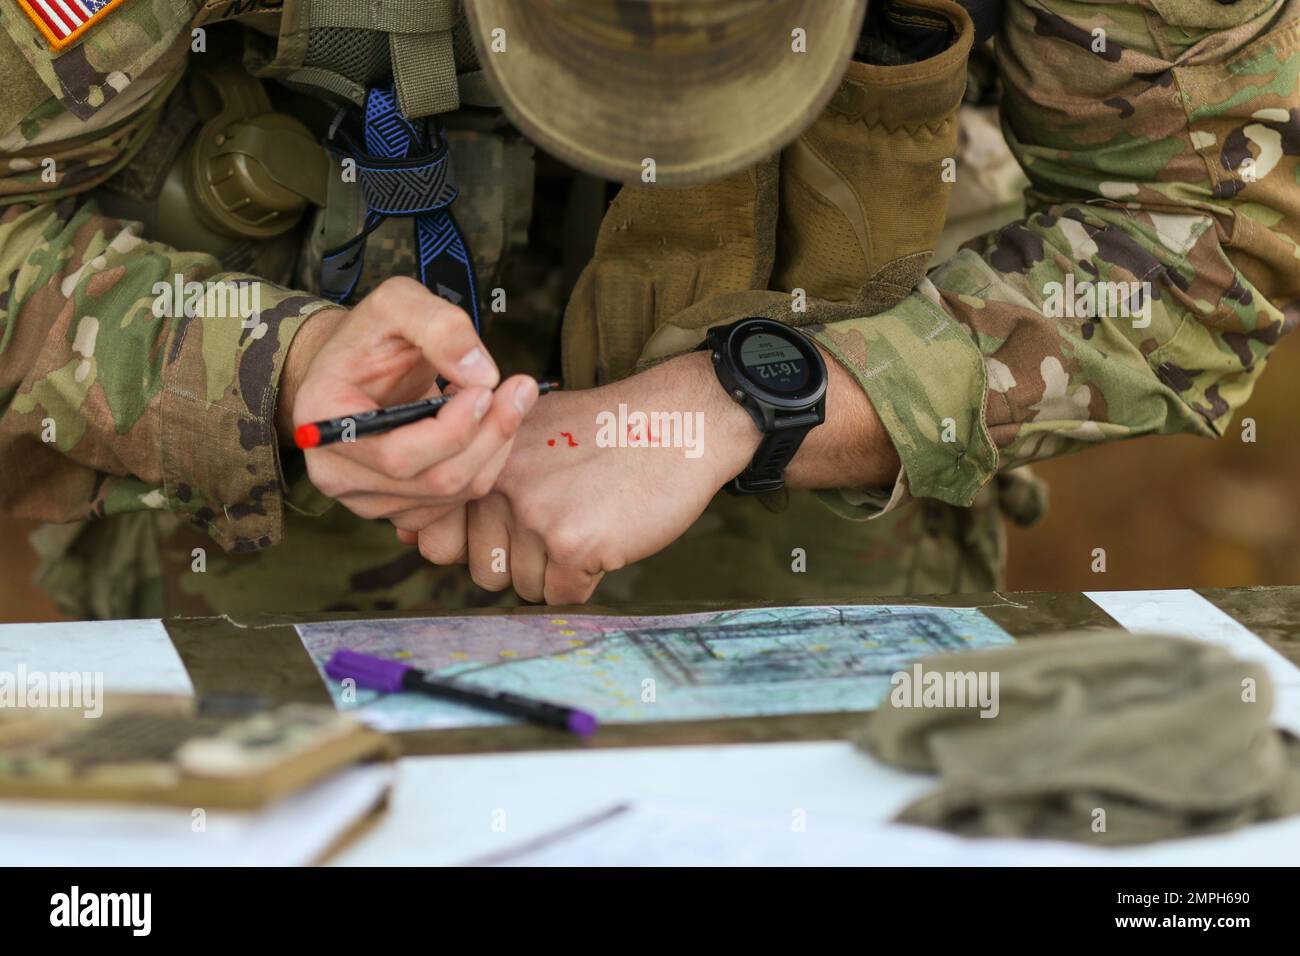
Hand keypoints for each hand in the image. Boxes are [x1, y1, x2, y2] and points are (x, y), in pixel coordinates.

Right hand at [277, 277, 538, 531]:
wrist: (354, 367)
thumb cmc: (371, 335)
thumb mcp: (397, 302)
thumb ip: (439, 325)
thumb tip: (482, 374)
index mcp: (323, 420)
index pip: (397, 455)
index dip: (454, 429)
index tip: (487, 387)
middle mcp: (335, 472)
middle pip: (433, 480)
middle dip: (489, 436)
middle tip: (518, 391)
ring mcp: (364, 499)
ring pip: (452, 495)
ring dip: (494, 448)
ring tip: (508, 400)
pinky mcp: (396, 508)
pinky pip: (456, 504)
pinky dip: (485, 465)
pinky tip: (486, 428)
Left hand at [416, 351, 761, 603]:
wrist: (678, 422)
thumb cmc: (608, 429)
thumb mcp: (531, 430)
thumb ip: (480, 476)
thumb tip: (415, 536)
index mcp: (483, 461)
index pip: (439, 541)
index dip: (475, 546)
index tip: (508, 531)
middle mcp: (499, 487)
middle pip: (485, 571)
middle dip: (522, 562)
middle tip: (564, 523)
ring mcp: (535, 516)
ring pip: (525, 588)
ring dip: (557, 572)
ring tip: (591, 523)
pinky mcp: (574, 545)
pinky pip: (563, 597)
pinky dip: (587, 580)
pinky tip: (609, 537)